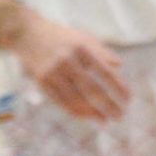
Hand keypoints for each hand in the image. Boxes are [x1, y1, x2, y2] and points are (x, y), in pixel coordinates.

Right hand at [11, 12, 129, 120]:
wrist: (28, 34)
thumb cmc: (62, 37)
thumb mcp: (83, 38)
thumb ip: (102, 52)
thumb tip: (119, 66)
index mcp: (82, 49)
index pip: (104, 72)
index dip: (117, 87)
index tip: (128, 99)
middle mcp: (67, 61)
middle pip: (91, 88)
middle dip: (107, 105)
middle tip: (119, 116)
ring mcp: (53, 72)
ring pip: (75, 99)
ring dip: (92, 112)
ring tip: (104, 120)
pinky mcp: (42, 81)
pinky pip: (61, 101)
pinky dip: (75, 111)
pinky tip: (86, 117)